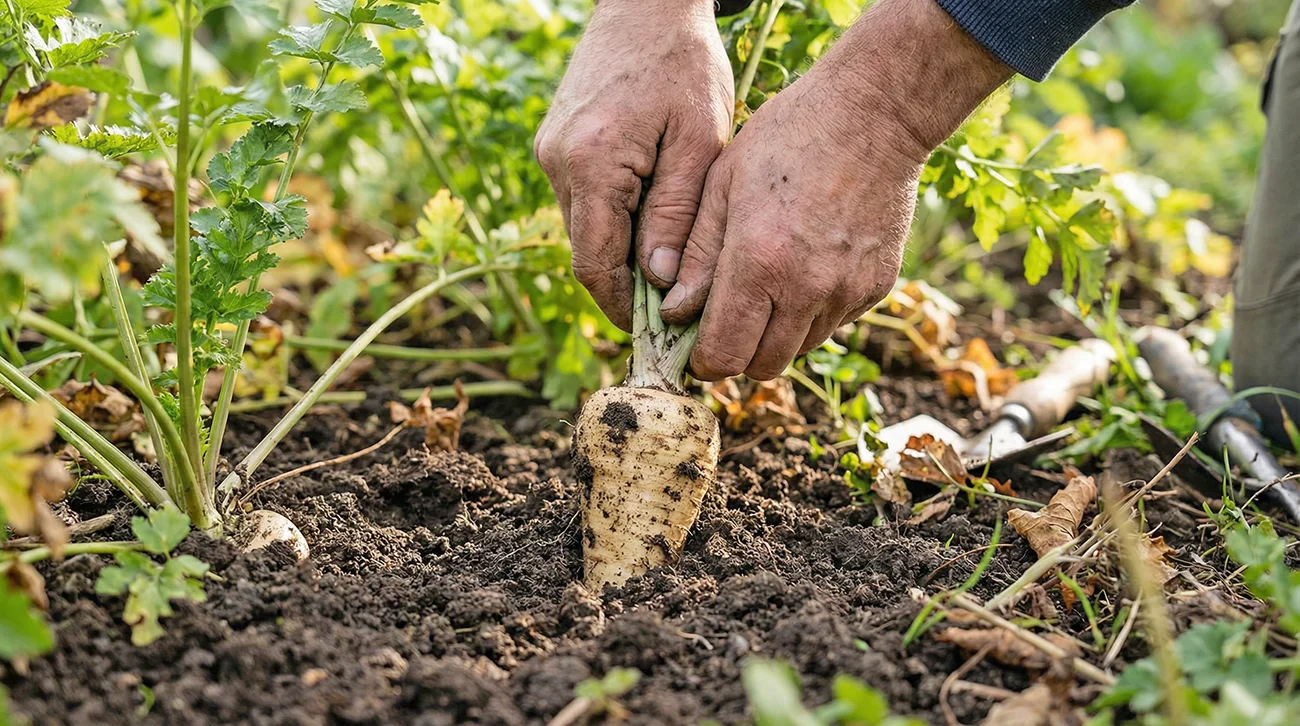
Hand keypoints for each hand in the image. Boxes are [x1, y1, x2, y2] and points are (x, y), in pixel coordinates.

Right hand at [534, 0, 731, 329]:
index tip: (657, 337)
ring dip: (621, 254)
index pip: (596, 265)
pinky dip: (614, 221)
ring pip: (584, 229)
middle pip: (586, 252)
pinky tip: (652, 222)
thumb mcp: (700, 142)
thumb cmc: (686, 65)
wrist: (646, 3)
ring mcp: (550, 151)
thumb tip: (661, 283)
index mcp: (593, 164)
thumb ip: (676, 215)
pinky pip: (583, 201)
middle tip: (673, 312)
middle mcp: (558, 162)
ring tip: (671, 267)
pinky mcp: (555, 142)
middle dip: (625, 288)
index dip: (623, 309)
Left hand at [657, 0, 1011, 379]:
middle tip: (725, 320)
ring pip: (799, 349)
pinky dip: (812, 312)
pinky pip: (834, 323)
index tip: (694, 345)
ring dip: (775, 334)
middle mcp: (806, 289)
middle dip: (737, 353)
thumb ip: (694, 253)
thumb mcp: (721, 182)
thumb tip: (673, 310)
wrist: (877, 113)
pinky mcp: (876, 286)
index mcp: (758, 263)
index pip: (724, 356)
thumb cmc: (787, 137)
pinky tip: (805, 265)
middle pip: (762, 366)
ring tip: (767, 285)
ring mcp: (847, 291)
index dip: (703, 360)